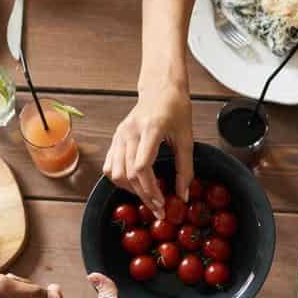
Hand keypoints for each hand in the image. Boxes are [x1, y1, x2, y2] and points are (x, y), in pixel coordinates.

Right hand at [103, 85, 193, 217]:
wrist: (161, 89)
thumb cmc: (176, 109)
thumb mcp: (187, 138)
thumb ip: (186, 169)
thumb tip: (183, 195)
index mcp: (150, 129)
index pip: (141, 167)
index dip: (150, 189)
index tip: (162, 202)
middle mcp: (130, 132)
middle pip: (128, 174)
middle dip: (143, 195)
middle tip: (158, 208)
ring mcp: (119, 135)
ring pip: (115, 172)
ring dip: (130, 189)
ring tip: (147, 196)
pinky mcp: (115, 138)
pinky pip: (110, 165)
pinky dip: (120, 179)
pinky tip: (134, 185)